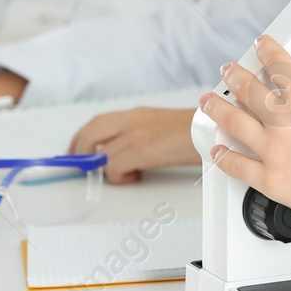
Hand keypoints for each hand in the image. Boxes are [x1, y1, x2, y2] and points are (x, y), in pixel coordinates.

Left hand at [69, 107, 200, 183]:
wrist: (214, 133)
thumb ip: (139, 136)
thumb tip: (120, 154)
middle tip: (82, 167)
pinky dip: (117, 177)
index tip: (76, 152)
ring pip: (100, 153)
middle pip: (90, 132)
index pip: (97, 121)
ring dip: (103, 168)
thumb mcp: (162, 128)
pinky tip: (134, 176)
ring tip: (118, 174)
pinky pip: (113, 166)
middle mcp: (133, 120)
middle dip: (79, 151)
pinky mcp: (142, 149)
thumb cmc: (195, 134)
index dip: (80, 138)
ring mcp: (136, 134)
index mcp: (138, 114)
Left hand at [201, 36, 290, 250]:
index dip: (266, 49)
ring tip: (209, 102)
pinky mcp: (270, 179)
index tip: (261, 46)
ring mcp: (273, 150)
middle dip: (234, 75)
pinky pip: (237, 166)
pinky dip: (224, 156)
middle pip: (247, 89)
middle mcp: (283, 119)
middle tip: (228, 71)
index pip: (277, 62)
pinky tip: (218, 150)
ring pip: (233, 123)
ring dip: (218, 108)